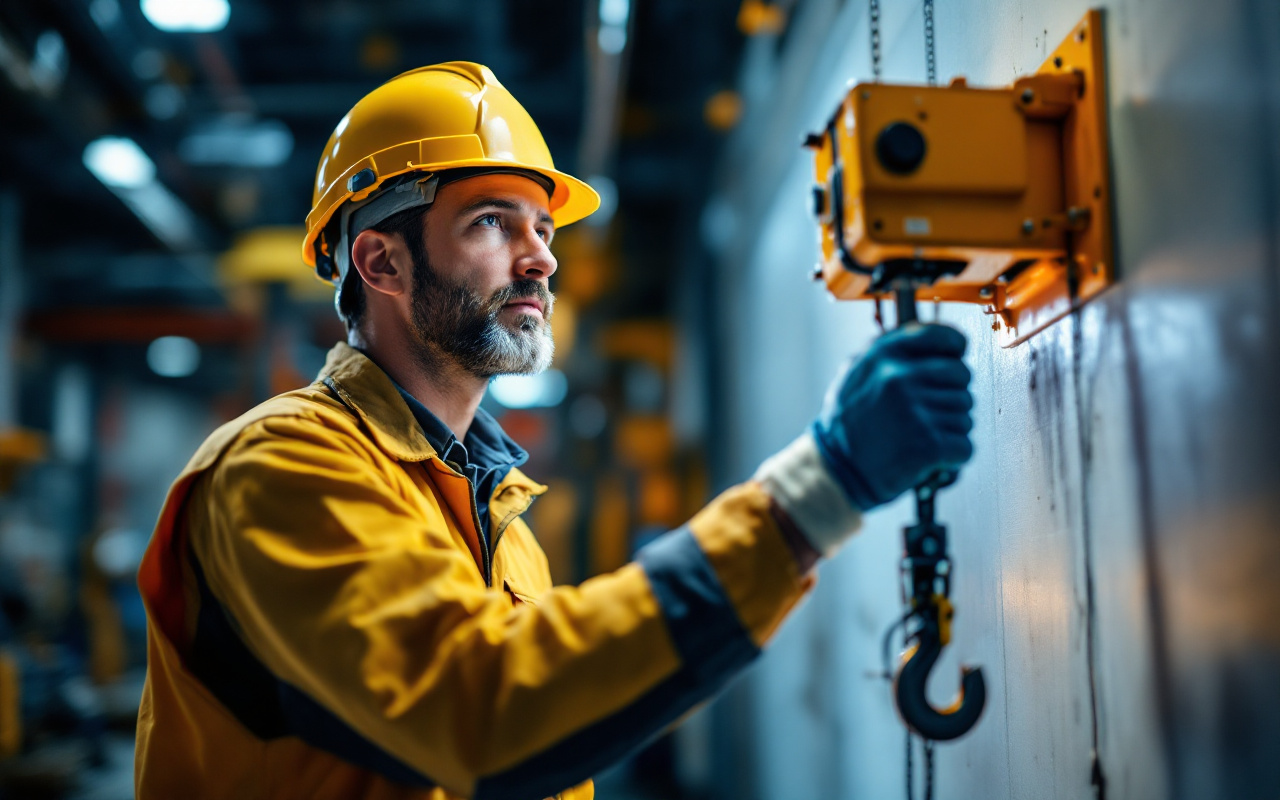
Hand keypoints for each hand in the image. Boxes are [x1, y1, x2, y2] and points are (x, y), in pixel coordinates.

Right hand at [811, 323, 973, 510]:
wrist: (836, 474)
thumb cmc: (845, 427)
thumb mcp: (854, 374)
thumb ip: (889, 355)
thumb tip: (931, 345)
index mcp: (883, 354)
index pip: (942, 336)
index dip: (955, 349)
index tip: (955, 359)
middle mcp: (900, 376)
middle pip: (961, 375)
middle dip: (953, 395)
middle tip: (931, 413)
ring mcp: (916, 410)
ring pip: (965, 414)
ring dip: (950, 430)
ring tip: (921, 438)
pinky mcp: (929, 444)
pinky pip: (965, 445)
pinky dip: (953, 457)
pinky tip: (930, 458)